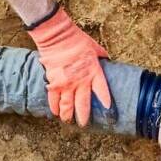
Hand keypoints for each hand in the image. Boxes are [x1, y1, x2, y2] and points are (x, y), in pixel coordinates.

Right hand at [26, 4, 111, 126]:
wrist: (58, 37)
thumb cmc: (77, 40)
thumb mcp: (95, 48)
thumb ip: (101, 57)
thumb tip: (106, 60)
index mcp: (94, 73)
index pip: (103, 92)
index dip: (105, 102)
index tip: (107, 110)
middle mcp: (81, 82)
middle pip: (84, 106)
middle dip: (84, 117)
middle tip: (83, 123)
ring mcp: (66, 85)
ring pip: (67, 107)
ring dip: (68, 116)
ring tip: (68, 121)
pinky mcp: (53, 83)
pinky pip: (53, 101)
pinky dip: (54, 108)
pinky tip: (55, 112)